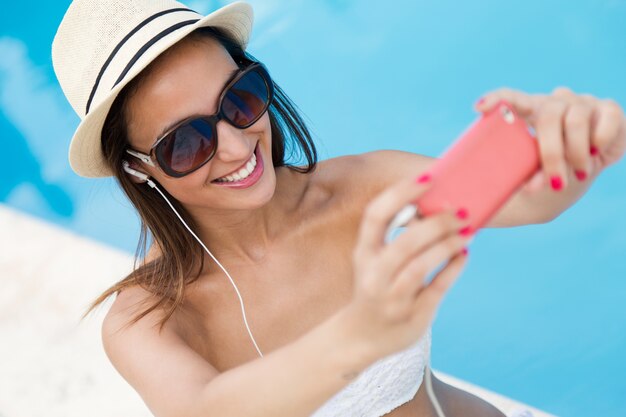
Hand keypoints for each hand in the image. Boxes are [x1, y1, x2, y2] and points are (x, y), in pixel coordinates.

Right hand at [345, 175, 472, 358]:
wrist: (360, 336)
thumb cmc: (374, 286)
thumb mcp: (373, 260)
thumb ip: (396, 236)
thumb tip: (437, 205)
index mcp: (363, 254)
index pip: (375, 215)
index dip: (401, 194)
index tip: (428, 180)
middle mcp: (374, 275)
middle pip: (405, 243)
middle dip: (437, 223)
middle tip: (461, 211)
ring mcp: (392, 299)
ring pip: (420, 267)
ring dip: (448, 245)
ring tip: (468, 231)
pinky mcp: (413, 316)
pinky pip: (438, 289)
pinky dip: (453, 269)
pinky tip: (464, 254)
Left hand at [474, 87, 625, 192]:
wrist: (579, 173)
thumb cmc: (545, 171)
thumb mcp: (532, 172)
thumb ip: (524, 176)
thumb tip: (522, 189)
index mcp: (529, 112)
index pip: (510, 98)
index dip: (496, 99)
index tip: (479, 108)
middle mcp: (555, 102)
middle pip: (548, 115)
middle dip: (551, 153)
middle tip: (555, 182)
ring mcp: (582, 102)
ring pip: (576, 120)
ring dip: (576, 153)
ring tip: (577, 173)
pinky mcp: (609, 109)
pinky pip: (607, 118)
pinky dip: (601, 140)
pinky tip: (596, 154)